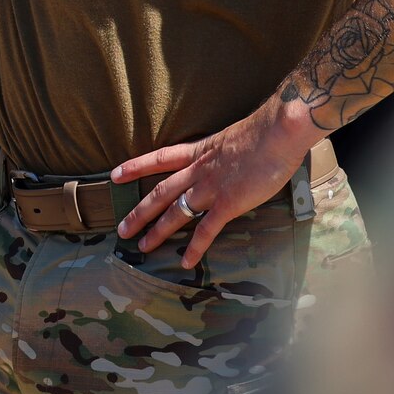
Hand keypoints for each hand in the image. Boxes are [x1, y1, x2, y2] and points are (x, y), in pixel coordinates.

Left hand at [112, 95, 318, 267]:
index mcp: (199, 152)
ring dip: (157, 231)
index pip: (159, 159)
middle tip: (121, 229)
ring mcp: (211, 188)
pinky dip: (195, 247)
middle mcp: (198, 171)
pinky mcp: (229, 204)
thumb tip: (229, 161)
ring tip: (142, 246)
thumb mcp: (233, 138)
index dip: (136, 167)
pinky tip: (185, 262)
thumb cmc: (264, 132)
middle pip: (160, 192)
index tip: (115, 174)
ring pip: (176, 212)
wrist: (277, 132)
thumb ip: (224, 153)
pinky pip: (206, 230)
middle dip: (139, 211)